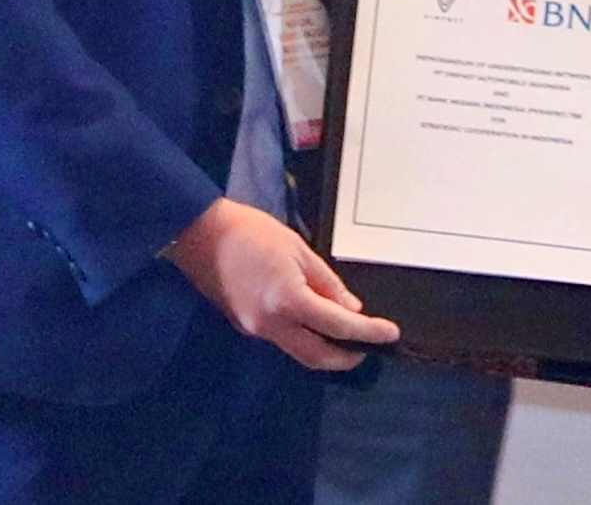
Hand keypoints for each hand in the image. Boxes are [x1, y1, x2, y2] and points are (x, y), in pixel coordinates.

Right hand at [173, 196, 396, 370]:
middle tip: (369, 346)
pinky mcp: (245, 327)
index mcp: (288, 300)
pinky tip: (316, 324)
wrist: (200, 235)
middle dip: (347, 357)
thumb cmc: (252, 232)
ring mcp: (255, 330)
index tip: (390, 334)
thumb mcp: (298, 250)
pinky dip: (304, 337)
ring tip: (348, 337)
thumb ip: (327, 283)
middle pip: (317, 356)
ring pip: (299, 352)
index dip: (367, 333)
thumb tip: (351, 309)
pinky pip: (282, 340)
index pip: (337, 326)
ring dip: (326, 350)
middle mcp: (270, 324)